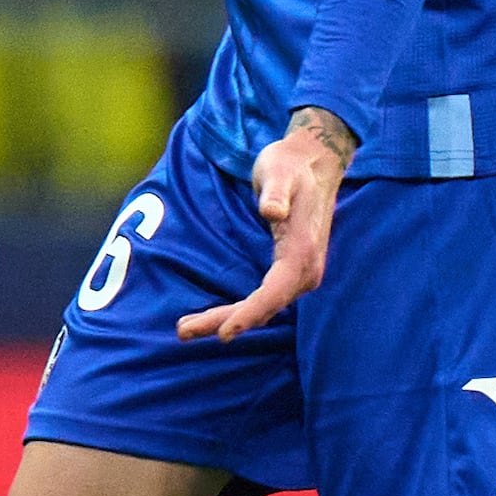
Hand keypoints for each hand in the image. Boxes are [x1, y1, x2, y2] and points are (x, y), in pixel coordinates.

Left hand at [179, 110, 350, 339]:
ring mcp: (299, 272)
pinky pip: (263, 298)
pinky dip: (238, 310)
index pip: (275, 292)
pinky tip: (213, 317)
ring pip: (262, 306)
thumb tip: (272, 212)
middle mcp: (306, 269)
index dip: (251, 313)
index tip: (225, 332)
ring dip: (226, 319)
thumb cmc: (290, 166)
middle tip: (182, 332)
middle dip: (225, 321)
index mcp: (303, 250)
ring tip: (186, 329)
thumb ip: (276, 193)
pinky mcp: (289, 269)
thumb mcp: (280, 173)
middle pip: (264, 307)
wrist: (312, 163)